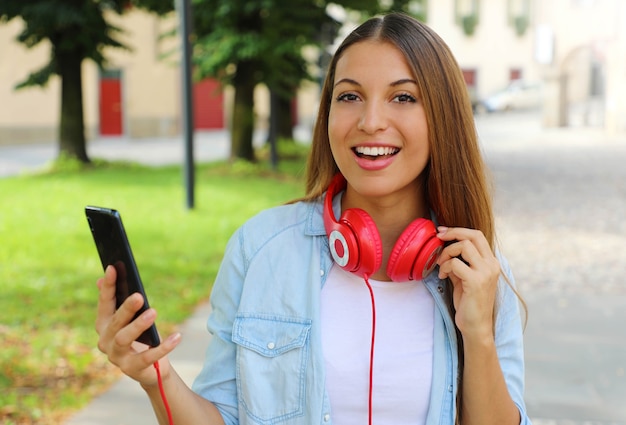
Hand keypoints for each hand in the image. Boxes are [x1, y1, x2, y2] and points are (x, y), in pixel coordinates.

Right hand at [95, 265, 181, 386]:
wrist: (149, 369)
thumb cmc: (139, 338)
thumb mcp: (130, 318)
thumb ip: (118, 301)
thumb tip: (101, 278)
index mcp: (104, 324)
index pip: (104, 303)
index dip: (108, 286)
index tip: (112, 268)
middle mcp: (106, 340)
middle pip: (115, 322)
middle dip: (126, 308)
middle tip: (139, 296)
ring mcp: (117, 356)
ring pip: (124, 339)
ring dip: (138, 325)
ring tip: (153, 312)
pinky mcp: (132, 369)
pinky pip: (148, 357)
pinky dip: (163, 347)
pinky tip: (177, 336)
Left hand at [435, 227, 500, 342]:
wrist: (476, 326)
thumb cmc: (469, 303)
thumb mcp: (464, 278)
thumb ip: (459, 263)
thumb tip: (444, 250)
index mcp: (491, 262)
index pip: (477, 235)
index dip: (458, 230)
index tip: (442, 231)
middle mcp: (492, 265)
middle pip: (473, 235)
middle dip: (452, 233)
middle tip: (438, 238)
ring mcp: (486, 272)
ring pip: (464, 246)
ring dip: (447, 253)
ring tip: (441, 265)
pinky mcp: (476, 281)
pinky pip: (455, 263)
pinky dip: (445, 267)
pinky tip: (443, 276)